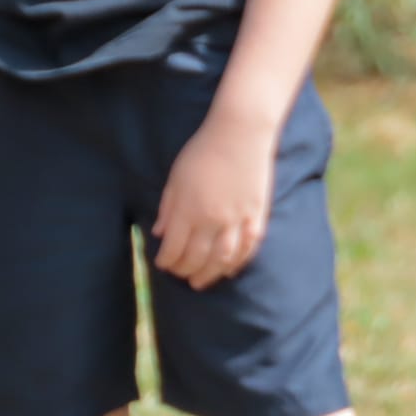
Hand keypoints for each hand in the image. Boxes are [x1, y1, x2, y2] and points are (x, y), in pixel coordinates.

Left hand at [153, 113, 277, 290]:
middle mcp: (212, 219)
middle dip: (185, 271)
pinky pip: (249, 246)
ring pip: (223, 258)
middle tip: (180, 275)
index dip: (166, 261)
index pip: (173, 248)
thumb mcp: (175, 178)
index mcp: (188, 209)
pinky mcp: (257, 214)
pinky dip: (238, 261)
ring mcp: (237, 218)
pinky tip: (229, 268)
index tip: (162, 264)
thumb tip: (159, 234)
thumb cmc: (203, 151)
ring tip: (201, 281)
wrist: (240, 133)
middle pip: (197, 258)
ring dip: (210, 274)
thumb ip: (168, 209)